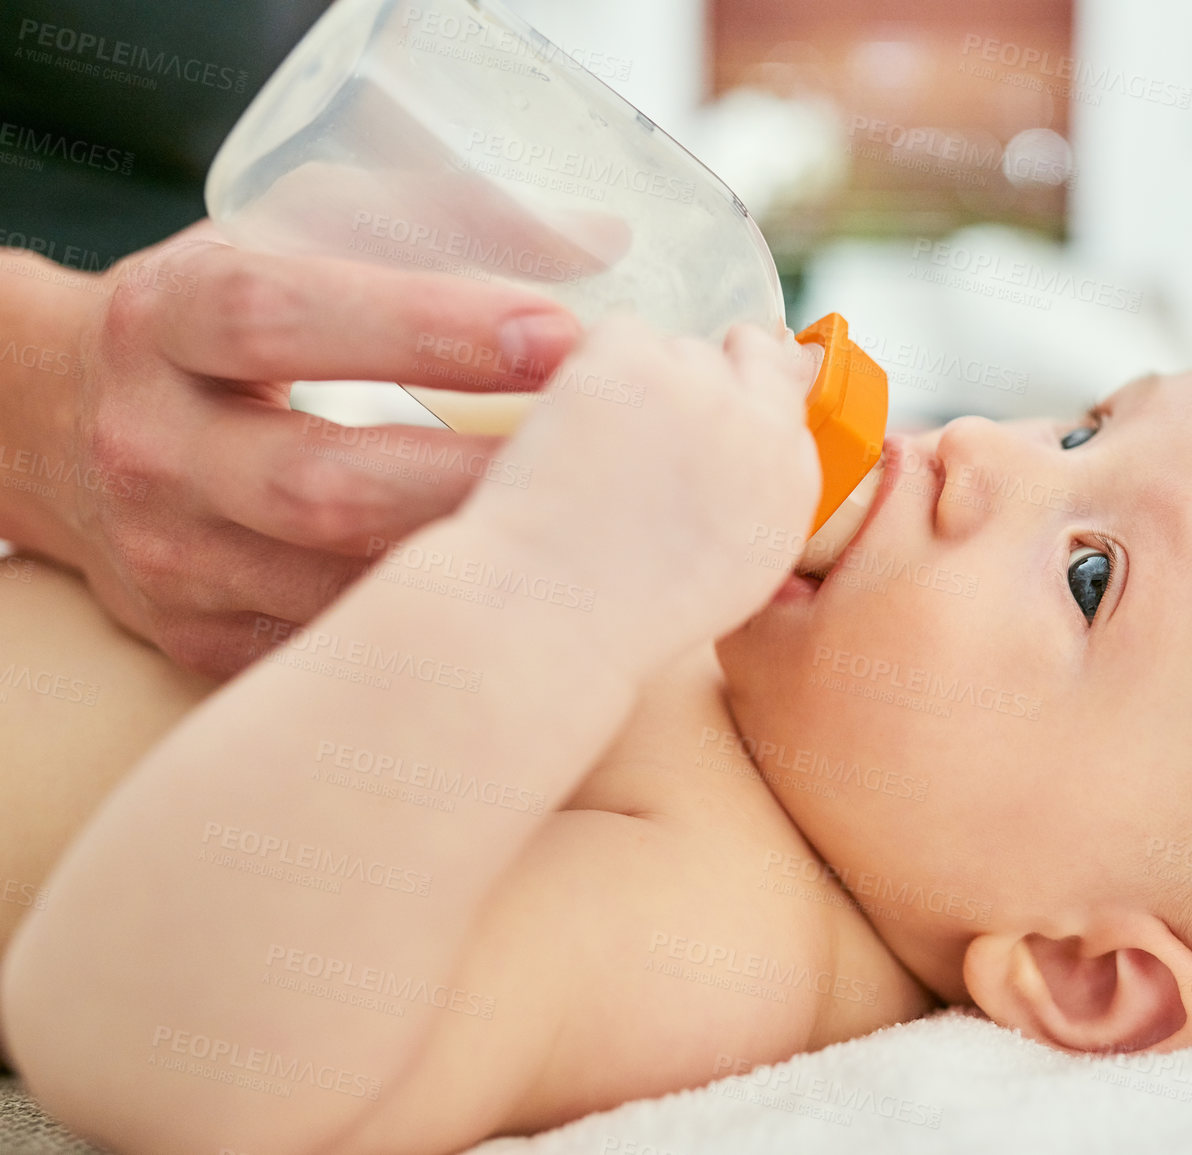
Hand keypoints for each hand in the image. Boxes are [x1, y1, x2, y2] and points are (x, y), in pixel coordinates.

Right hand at [0, 222, 581, 677]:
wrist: (55, 420)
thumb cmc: (223, 313)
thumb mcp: (292, 234)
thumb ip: (441, 221)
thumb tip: (603, 240)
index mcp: (167, 318)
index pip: (283, 321)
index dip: (425, 328)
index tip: (558, 335)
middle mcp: (154, 444)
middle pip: (317, 483)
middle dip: (471, 478)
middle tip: (599, 465)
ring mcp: (170, 555)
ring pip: (331, 587)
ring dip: (465, 569)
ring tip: (579, 541)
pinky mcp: (196, 635)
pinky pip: (326, 650)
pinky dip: (424, 630)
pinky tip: (515, 604)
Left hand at [458, 312, 820, 670]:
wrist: (557, 611)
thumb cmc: (627, 612)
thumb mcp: (734, 573)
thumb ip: (757, 501)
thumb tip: (747, 450)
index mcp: (790, 484)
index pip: (795, 393)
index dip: (759, 383)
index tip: (730, 389)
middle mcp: (759, 427)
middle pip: (746, 354)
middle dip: (707, 369)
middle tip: (655, 402)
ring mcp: (698, 388)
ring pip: (679, 346)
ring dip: (646, 374)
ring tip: (603, 441)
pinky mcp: (632, 363)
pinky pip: (622, 330)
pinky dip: (597, 361)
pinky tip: (578, 416)